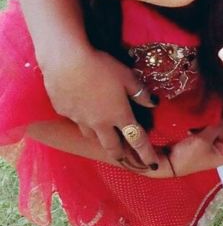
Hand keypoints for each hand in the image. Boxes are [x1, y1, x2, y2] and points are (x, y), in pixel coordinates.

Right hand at [40, 47, 159, 168]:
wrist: (65, 61)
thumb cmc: (101, 66)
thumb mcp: (127, 77)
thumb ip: (140, 93)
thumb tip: (153, 103)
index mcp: (119, 115)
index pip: (137, 139)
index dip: (147, 153)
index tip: (154, 165)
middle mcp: (99, 123)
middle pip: (112, 146)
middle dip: (121, 154)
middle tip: (126, 158)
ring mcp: (80, 120)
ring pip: (92, 136)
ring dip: (101, 139)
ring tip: (105, 137)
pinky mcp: (64, 113)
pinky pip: (76, 120)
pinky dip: (82, 120)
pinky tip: (81, 110)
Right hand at [168, 118, 222, 175]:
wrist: (169, 162)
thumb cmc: (186, 157)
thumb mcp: (204, 139)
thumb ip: (216, 126)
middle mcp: (219, 151)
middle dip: (217, 122)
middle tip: (210, 115)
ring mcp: (210, 147)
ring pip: (214, 129)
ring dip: (208, 124)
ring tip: (200, 123)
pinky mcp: (201, 144)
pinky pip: (206, 131)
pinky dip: (201, 127)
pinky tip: (193, 128)